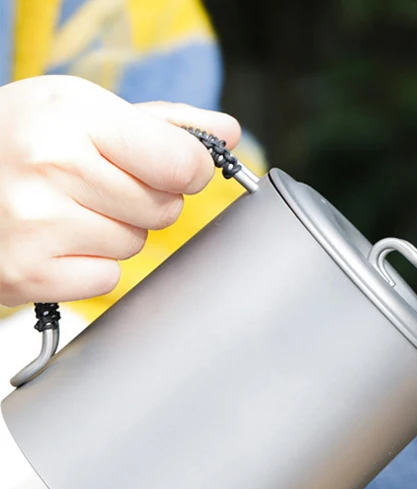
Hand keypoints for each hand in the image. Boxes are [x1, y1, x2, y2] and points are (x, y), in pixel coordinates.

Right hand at [0, 75, 240, 306]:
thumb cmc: (20, 139)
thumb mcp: (82, 110)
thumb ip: (163, 124)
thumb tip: (226, 133)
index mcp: (72, 115)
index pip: (183, 164)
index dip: (190, 170)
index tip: (172, 167)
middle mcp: (51, 166)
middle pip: (164, 210)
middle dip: (144, 201)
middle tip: (96, 185)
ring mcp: (36, 223)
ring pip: (135, 245)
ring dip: (114, 233)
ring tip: (68, 209)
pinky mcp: (28, 273)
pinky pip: (106, 280)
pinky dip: (89, 267)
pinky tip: (55, 241)